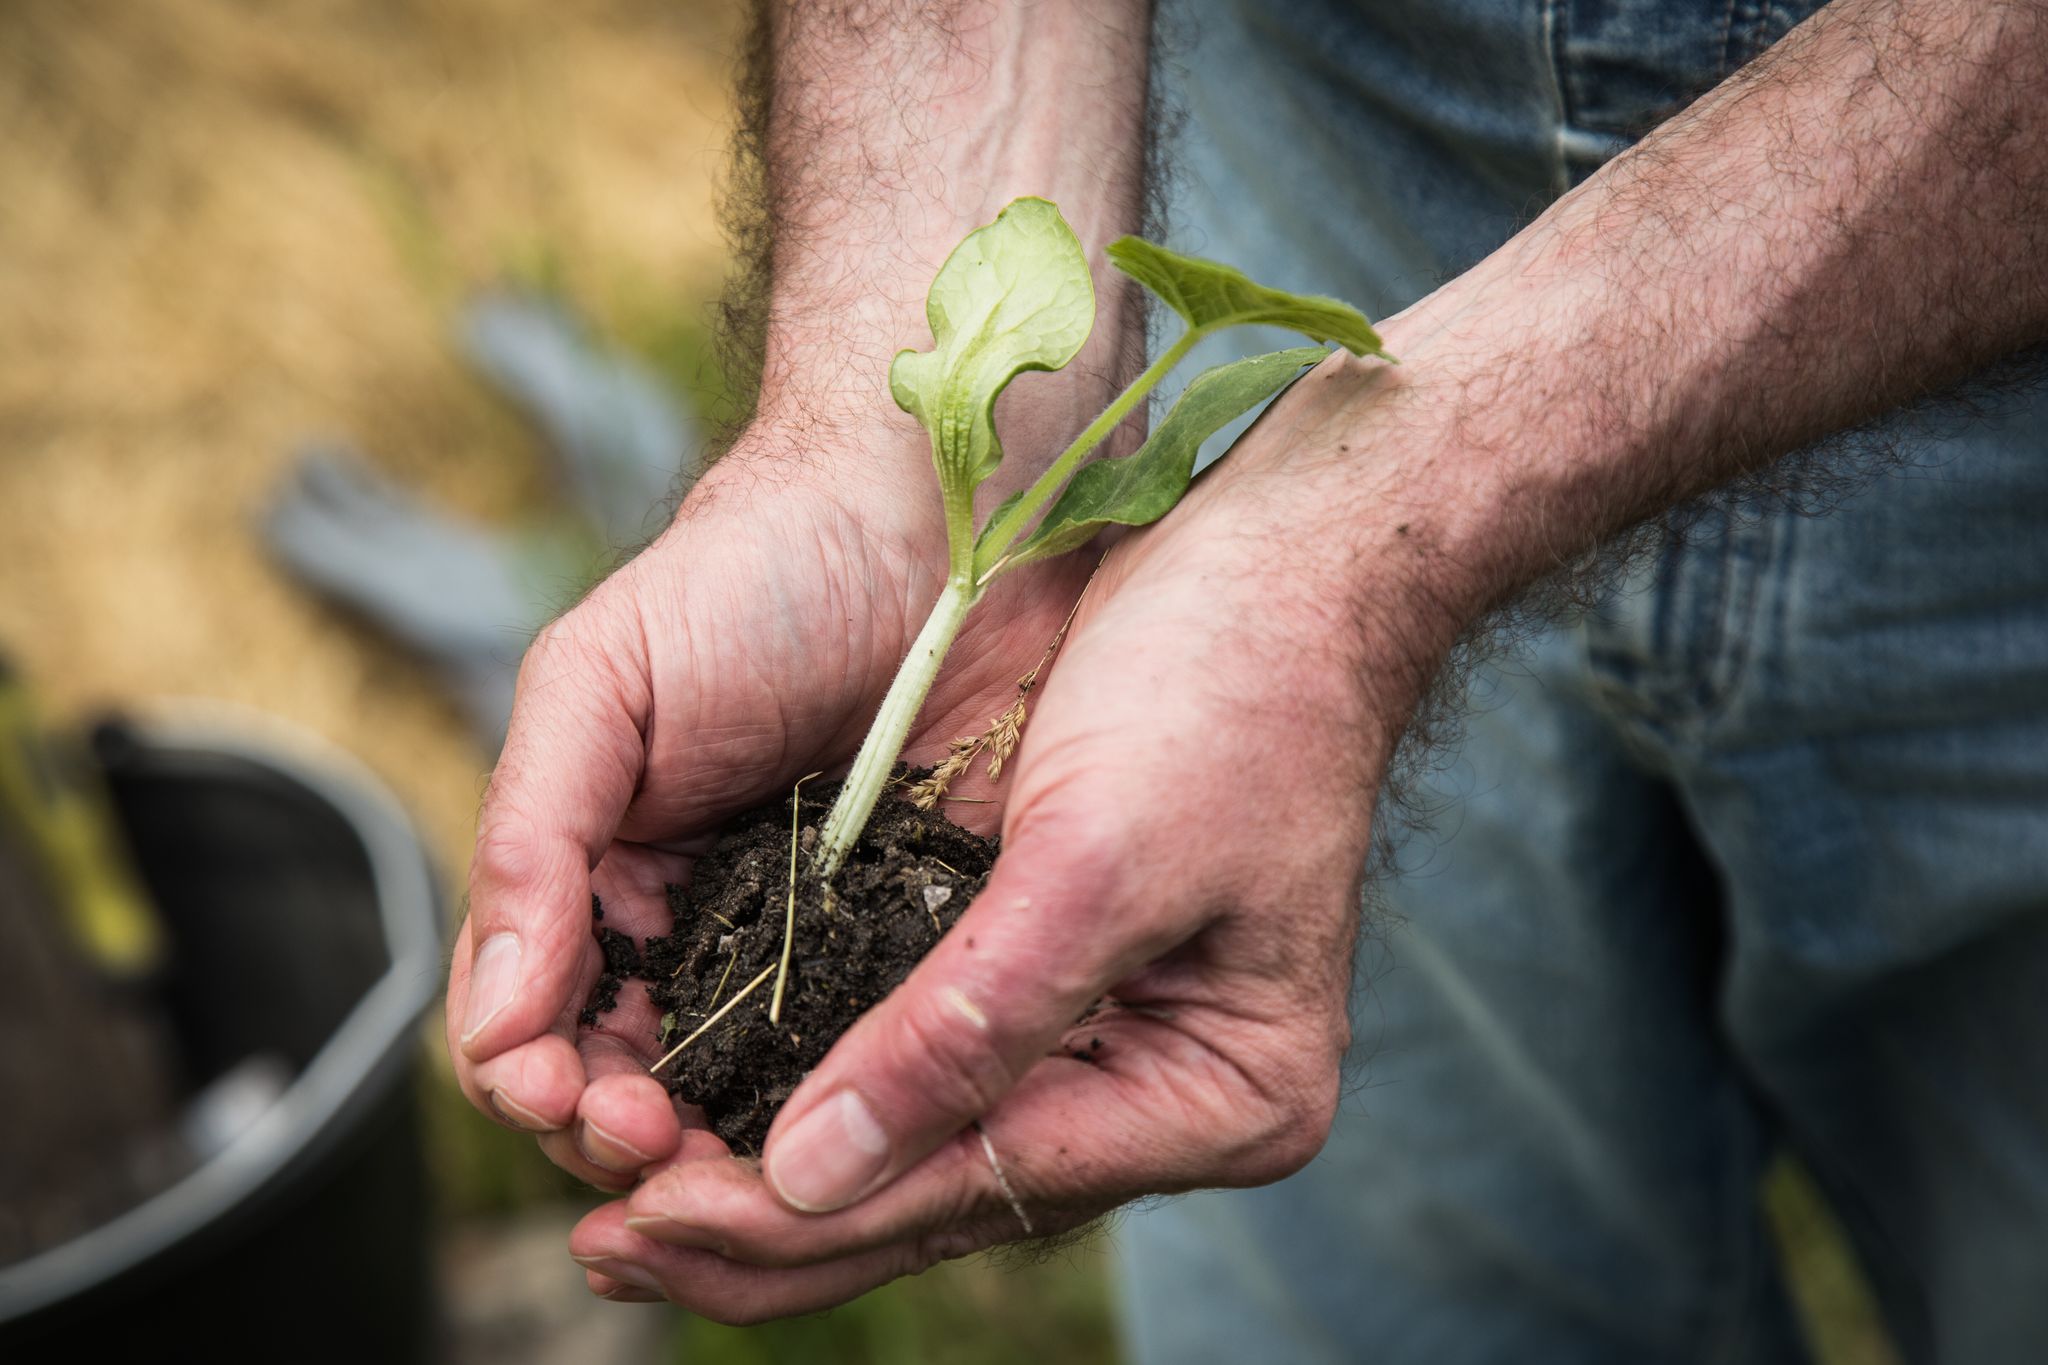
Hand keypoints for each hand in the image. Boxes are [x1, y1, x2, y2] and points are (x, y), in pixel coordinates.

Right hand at [444, 427, 1091, 1194]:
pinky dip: (843, 1108)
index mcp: (607, 879)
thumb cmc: (750, 577)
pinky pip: (875, 1058)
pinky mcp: (926, 948)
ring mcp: (817, 950)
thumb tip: (488, 1022)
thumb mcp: (598, 684)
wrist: (932, 513)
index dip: (535, 1081)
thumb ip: (530, 840)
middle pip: (634, 1087)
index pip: (537, 1028)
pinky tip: (837, 1124)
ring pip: (748, 1101)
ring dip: (719, 1151)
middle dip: (617, 1136)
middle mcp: (705, 933)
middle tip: (648, 1139)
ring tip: (727, 1157)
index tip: (565, 1096)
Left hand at [565, 348, 1468, 1316]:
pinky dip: (808, 1084)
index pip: (976, 1187)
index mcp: (1218, 1094)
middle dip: (764, 1226)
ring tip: (615, 1207)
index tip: (641, 1214)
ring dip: (768, 1174)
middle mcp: (1162, 1093)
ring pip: (911, 1148)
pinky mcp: (1046, 974)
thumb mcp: (1094, 862)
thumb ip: (963, 1035)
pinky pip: (911, 1064)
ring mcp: (1108, 1039)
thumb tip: (809, 1178)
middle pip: (936, 1195)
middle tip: (600, 1243)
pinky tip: (703, 1107)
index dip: (803, 1213)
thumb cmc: (1225, 688)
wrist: (1278, 561)